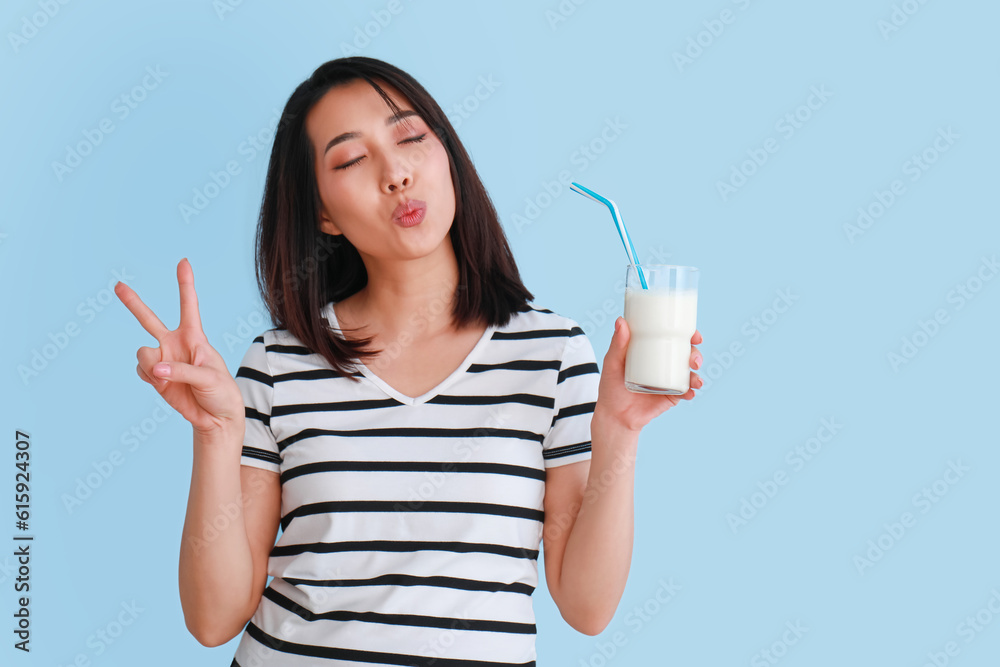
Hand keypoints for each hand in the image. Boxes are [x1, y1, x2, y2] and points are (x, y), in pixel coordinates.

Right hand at [115, 258, 244, 438]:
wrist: (215, 418)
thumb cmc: (221, 392)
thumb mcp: (210, 378)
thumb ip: (183, 371)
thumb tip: (156, 368)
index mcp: (194, 337)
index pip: (189, 305)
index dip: (185, 284)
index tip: (183, 261)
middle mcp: (175, 344)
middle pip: (149, 319)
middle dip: (133, 303)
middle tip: (118, 285)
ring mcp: (163, 359)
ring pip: (142, 352)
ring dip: (151, 366)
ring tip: (167, 379)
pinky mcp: (155, 376)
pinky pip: (141, 371)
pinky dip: (150, 378)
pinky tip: (163, 386)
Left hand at [594, 317, 702, 433]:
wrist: (614, 415)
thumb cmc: (611, 386)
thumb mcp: (613, 363)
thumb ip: (617, 344)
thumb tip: (620, 321)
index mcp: (654, 351)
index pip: (675, 338)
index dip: (689, 334)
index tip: (695, 334)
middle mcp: (665, 364)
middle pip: (687, 354)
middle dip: (696, 355)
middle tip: (693, 360)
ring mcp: (669, 380)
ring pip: (690, 373)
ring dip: (697, 374)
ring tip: (695, 380)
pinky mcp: (671, 396)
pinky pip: (686, 392)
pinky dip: (690, 392)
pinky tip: (690, 392)